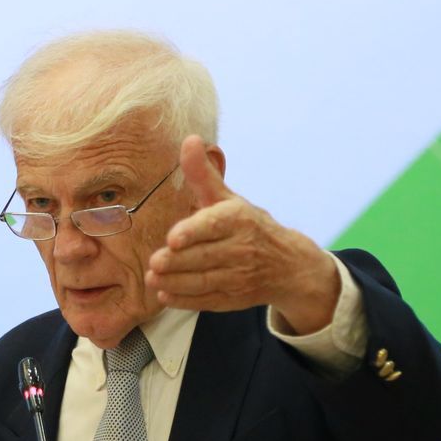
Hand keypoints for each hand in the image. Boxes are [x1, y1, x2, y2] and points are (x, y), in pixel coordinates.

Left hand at [146, 136, 340, 333]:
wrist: (287, 265)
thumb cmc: (248, 225)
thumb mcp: (227, 198)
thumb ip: (203, 174)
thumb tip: (189, 139)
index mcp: (238, 219)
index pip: (214, 225)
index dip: (193, 232)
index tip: (174, 238)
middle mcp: (241, 248)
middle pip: (205, 257)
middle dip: (178, 262)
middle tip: (154, 262)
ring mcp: (238, 276)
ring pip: (204, 281)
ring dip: (176, 282)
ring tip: (153, 278)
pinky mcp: (233, 298)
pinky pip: (207, 300)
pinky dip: (185, 300)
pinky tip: (165, 294)